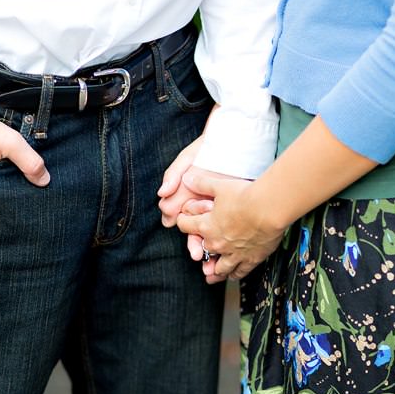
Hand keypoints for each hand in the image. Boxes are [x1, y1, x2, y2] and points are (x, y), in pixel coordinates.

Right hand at [158, 136, 224, 259]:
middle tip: (195, 254)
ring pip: (209, 230)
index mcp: (186, 193)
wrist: (233, 138)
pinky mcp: (232, 204)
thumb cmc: (206, 146)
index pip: (176, 212)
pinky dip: (224, 234)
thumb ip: (173, 174)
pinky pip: (226, 223)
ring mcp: (216, 204)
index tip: (175, 225)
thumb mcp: (187, 158)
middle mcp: (200, 202)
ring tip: (206, 255)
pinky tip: (225, 244)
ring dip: (207, 245)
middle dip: (193, 242)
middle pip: (193, 227)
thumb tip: (161, 193)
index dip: (175, 220)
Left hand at [175, 170, 282, 282]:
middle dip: (198, 250)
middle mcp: (217, 243)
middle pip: (201, 251)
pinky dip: (234, 274)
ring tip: (211, 275)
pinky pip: (240, 271)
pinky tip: (232, 276)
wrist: (269, 209)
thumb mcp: (220, 186)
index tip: (186, 220)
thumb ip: (202, 183)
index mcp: (206, 226)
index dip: (184, 221)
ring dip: (214, 271)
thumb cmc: (246, 196)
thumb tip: (188, 178)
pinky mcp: (250, 259)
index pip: (185, 226)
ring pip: (220, 268)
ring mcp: (233, 254)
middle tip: (198, 253)